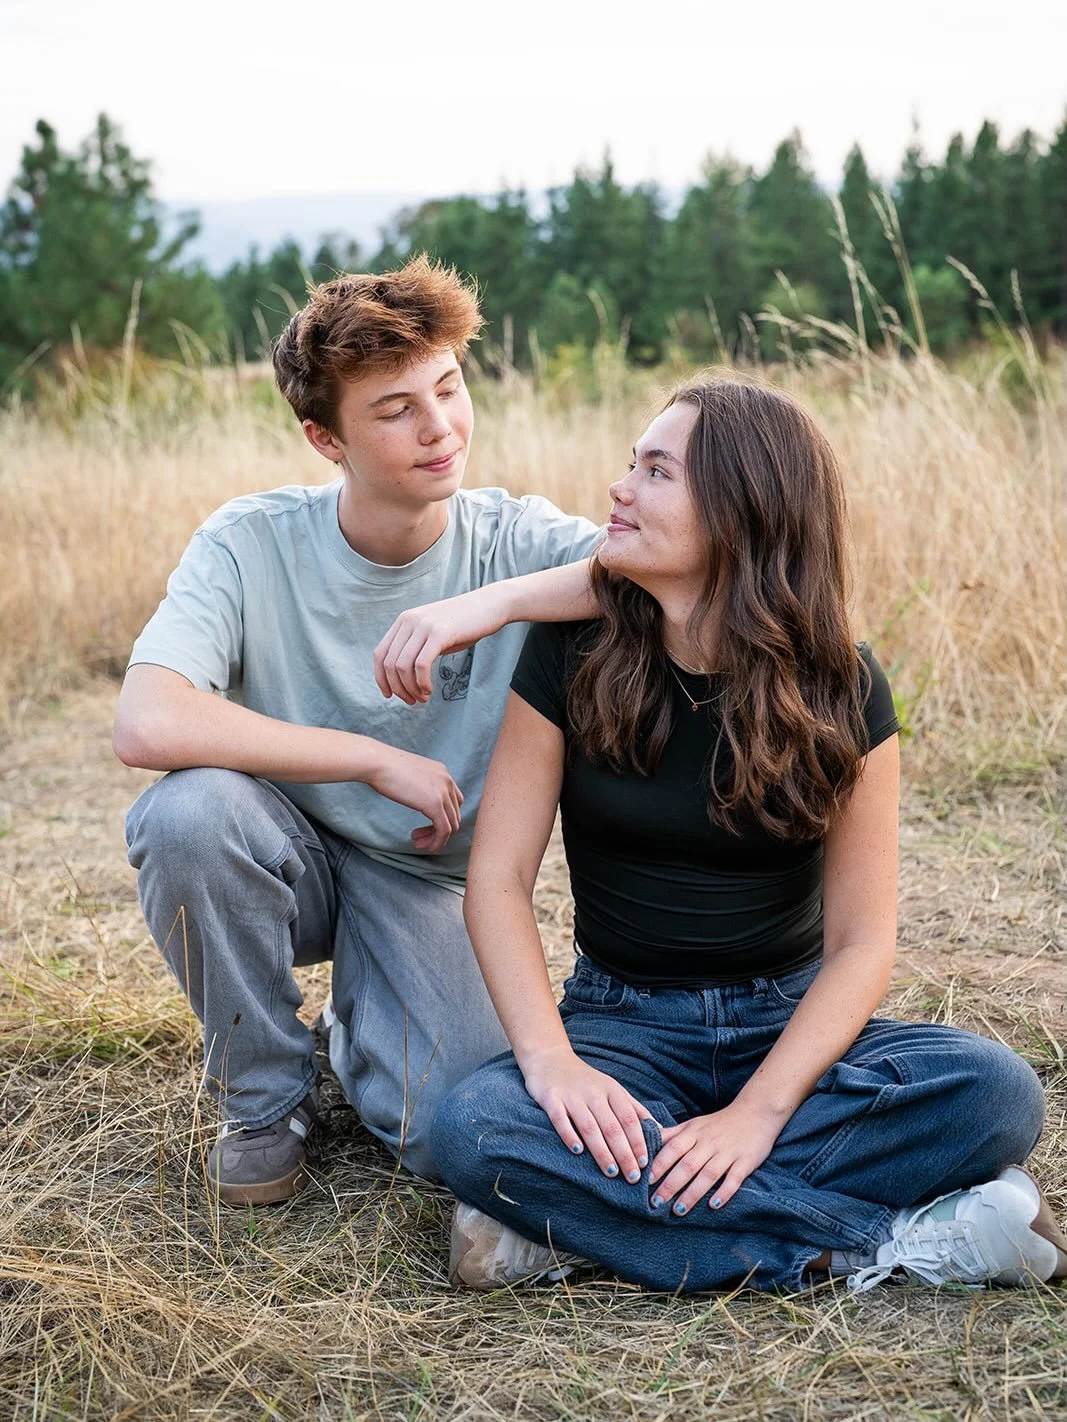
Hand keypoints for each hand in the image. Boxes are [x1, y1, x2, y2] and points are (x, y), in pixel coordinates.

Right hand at [364, 744, 462, 852]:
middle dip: (437, 830)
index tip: (424, 826)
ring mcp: (443, 792)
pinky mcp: (435, 805)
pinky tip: (425, 846)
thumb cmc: (385, 768)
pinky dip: (437, 842)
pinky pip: (444, 830)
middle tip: (418, 838)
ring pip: (451, 825)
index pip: (453, 801)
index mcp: (442, 772)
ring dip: (436, 839)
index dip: (442, 818)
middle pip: (453, 814)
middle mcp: (447, 781)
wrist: (377, 763)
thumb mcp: (411, 775)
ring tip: (419, 844)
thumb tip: (420, 800)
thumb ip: (421, 786)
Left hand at [374, 585, 511, 704]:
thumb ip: (417, 647)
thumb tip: (402, 677)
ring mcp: (423, 626)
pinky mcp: (440, 633)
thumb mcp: (433, 633)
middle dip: (398, 688)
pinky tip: (429, 690)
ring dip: (410, 689)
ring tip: (423, 698)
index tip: (390, 695)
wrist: (490, 605)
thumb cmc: (464, 624)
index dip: (381, 679)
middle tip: (412, 701)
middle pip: (389, 664)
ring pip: (403, 667)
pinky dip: (422, 683)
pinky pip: (421, 665)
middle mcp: (409, 621)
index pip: (380, 654)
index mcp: (404, 620)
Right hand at [522, 1045, 652, 1182]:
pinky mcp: (551, 1099)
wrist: (550, 1058)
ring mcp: (572, 1096)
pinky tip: (577, 1151)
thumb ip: (634, 1108)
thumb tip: (660, 1129)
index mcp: (612, 1090)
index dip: (638, 1141)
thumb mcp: (613, 1088)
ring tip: (611, 1172)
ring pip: (590, 1127)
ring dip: (602, 1151)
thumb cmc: (585, 1080)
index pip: (629, 1119)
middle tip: (632, 1177)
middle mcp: (594, 1093)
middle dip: (624, 1154)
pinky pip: (560, 1119)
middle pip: (612, 1127)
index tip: (645, 1163)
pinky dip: (569, 1135)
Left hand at [648, 1102, 784, 1215]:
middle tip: (656, 1202)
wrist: (756, 1112)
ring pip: (708, 1174)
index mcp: (694, 1132)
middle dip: (671, 1184)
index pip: (673, 1148)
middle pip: (687, 1164)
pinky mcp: (746, 1161)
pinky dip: (724, 1192)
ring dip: (693, 1193)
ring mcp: (728, 1152)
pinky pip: (734, 1178)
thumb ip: (672, 1134)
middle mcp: (709, 1142)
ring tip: (678, 1210)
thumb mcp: (694, 1124)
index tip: (646, 1180)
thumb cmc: (719, 1123)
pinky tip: (714, 1205)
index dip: (660, 1164)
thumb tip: (647, 1138)